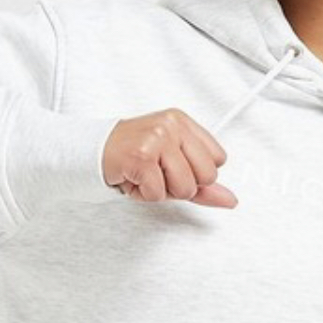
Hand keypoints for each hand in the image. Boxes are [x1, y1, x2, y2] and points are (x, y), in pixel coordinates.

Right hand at [102, 109, 237, 208]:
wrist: (91, 151)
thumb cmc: (131, 156)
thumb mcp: (172, 165)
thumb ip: (204, 184)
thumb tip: (230, 200)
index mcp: (183, 122)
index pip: (218, 160)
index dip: (196, 173)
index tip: (172, 165)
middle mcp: (172, 126)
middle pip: (206, 176)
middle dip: (181, 185)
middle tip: (157, 172)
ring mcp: (157, 139)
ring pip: (185, 188)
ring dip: (161, 191)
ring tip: (145, 175)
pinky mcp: (142, 156)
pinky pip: (158, 194)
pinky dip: (143, 194)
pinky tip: (132, 178)